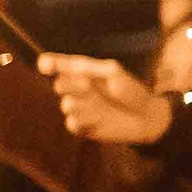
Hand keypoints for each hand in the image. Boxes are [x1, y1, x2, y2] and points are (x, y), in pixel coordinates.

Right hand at [41, 54, 171, 146]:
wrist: (146, 116)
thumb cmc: (131, 90)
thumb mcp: (111, 71)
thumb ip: (85, 67)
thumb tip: (60, 63)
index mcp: (83, 73)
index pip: (58, 66)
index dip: (49, 64)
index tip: (45, 65)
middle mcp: (78, 89)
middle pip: (59, 85)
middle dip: (73, 86)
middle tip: (89, 86)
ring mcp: (80, 108)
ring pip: (66, 105)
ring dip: (83, 104)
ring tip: (101, 106)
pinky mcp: (83, 127)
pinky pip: (72, 123)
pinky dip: (85, 120)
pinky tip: (100, 119)